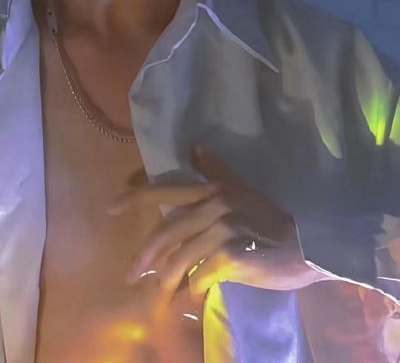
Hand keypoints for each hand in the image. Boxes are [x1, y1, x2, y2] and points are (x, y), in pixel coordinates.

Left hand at [109, 146, 324, 301]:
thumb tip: (195, 148)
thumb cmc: (271, 219)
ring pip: (181, 258)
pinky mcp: (231, 256)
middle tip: (132, 273)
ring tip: (161, 293)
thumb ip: (217, 170)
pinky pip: (201, 276)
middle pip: (167, 231)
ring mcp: (222, 231)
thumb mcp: (243, 189)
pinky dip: (193, 289)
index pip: (167, 191)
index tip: (111, 207)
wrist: (306, 244)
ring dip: (167, 280)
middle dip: (146, 255)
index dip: (137, 197)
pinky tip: (192, 295)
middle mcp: (214, 206)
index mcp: (214, 191)